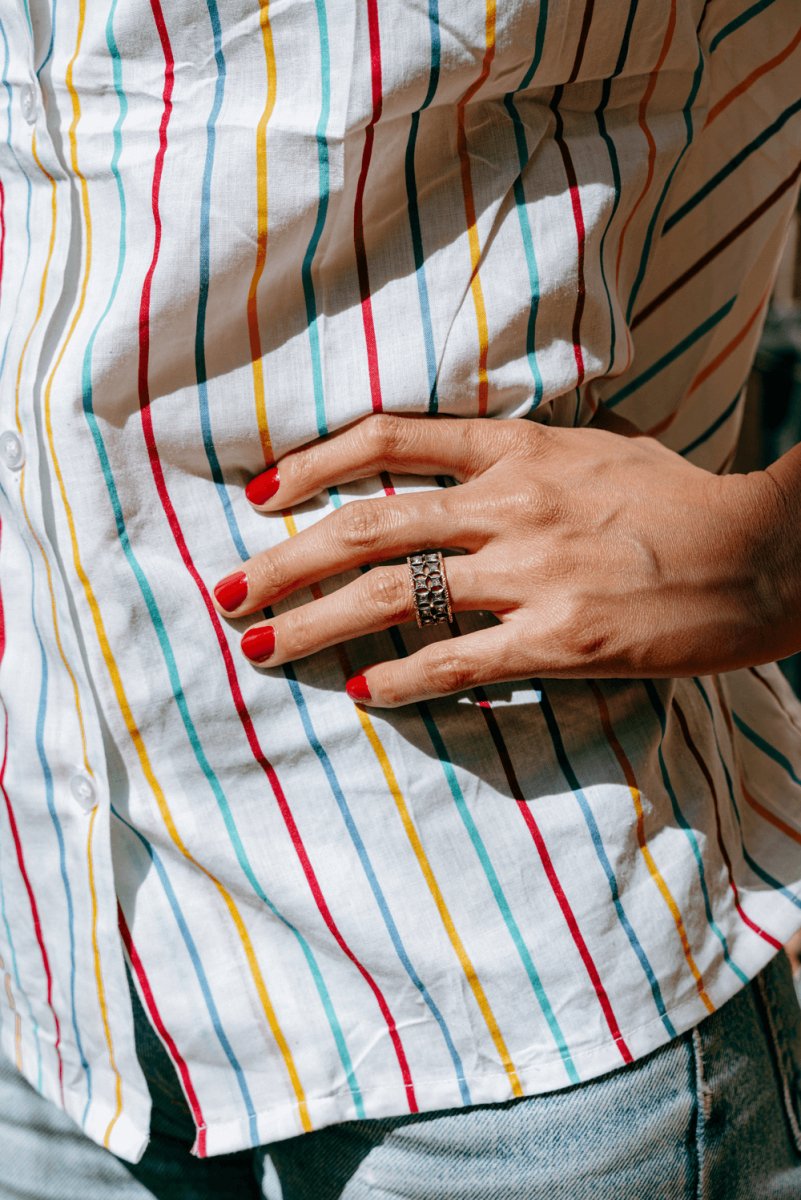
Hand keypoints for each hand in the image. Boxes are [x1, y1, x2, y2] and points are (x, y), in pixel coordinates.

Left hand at [212, 412, 782, 706]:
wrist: (766, 551)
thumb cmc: (682, 498)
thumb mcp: (595, 451)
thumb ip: (520, 460)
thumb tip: (460, 477)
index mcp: (517, 449)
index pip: (387, 439)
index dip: (312, 463)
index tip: (262, 495)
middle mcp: (510, 503)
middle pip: (365, 526)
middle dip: (284, 561)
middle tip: (229, 592)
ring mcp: (531, 572)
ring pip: (391, 596)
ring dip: (314, 624)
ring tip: (261, 646)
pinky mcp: (560, 638)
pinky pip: (457, 660)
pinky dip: (401, 679)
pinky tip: (364, 693)